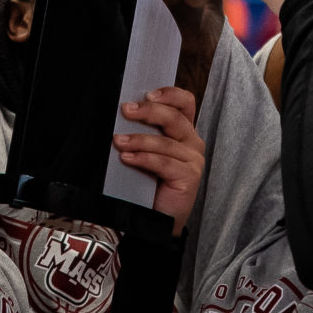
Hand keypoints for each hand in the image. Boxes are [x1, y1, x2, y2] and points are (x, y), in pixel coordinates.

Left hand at [113, 84, 205, 234]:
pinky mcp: (189, 177)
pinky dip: (143, 158)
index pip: (185, 102)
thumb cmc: (149, 181)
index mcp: (184, 130)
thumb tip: (123, 111)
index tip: (147, 94)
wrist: (156, 218)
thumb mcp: (147, 150)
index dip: (169, 94)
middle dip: (148, 112)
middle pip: (174, 117)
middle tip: (126, 110)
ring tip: (118, 141)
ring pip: (166, 142)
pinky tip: (127, 159)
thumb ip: (144, 131)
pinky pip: (164, 163)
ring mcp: (193, 160)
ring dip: (139, 140)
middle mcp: (192, 142)